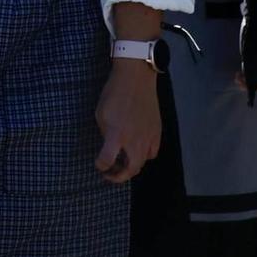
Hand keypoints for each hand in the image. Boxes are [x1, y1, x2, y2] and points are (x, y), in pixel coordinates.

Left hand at [95, 60, 160, 182]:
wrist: (136, 80)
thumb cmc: (114, 94)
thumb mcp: (101, 114)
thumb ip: (106, 134)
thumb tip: (110, 145)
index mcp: (116, 135)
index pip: (108, 160)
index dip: (101, 166)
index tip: (98, 165)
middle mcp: (134, 140)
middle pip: (131, 169)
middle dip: (119, 176)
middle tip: (110, 174)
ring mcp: (149, 137)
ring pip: (143, 162)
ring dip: (132, 167)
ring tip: (122, 163)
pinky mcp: (157, 133)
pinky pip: (152, 152)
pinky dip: (144, 156)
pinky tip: (137, 150)